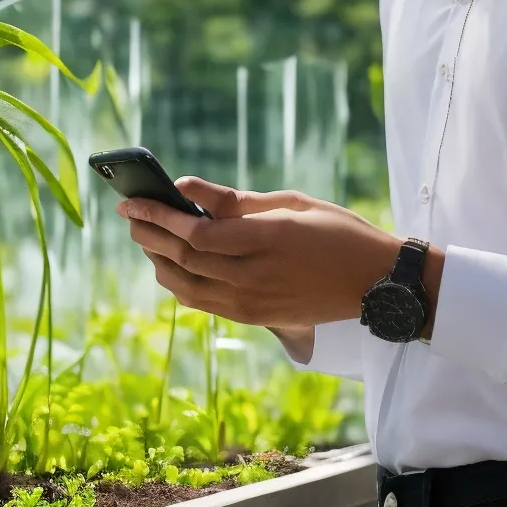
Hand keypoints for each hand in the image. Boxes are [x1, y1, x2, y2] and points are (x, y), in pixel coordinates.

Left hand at [117, 176, 436, 337]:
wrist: (377, 283)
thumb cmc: (337, 232)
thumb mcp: (290, 204)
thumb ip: (233, 200)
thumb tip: (185, 187)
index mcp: (267, 241)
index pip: (196, 234)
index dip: (158, 218)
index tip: (132, 202)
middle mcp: (256, 277)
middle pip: (184, 260)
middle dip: (149, 236)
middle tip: (129, 217)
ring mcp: (254, 303)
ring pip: (187, 288)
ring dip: (159, 263)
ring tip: (146, 240)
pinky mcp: (256, 319)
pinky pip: (204, 304)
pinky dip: (179, 285)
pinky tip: (171, 267)